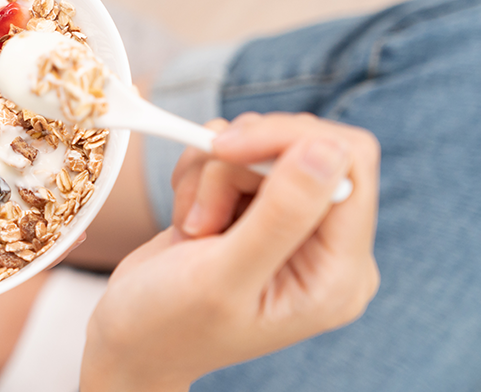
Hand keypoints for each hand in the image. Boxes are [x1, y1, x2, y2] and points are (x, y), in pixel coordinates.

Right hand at [81, 113, 380, 390]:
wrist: (130, 341)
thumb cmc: (170, 326)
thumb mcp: (222, 277)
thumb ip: (282, 214)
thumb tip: (328, 149)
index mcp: (338, 273)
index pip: (350, 164)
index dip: (291, 140)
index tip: (229, 151)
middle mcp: (326, 246)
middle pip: (306, 146)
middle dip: (241, 164)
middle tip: (201, 213)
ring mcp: (292, 225)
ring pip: (265, 146)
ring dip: (214, 173)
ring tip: (191, 228)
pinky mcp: (259, 210)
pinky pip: (241, 155)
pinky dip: (203, 172)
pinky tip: (187, 217)